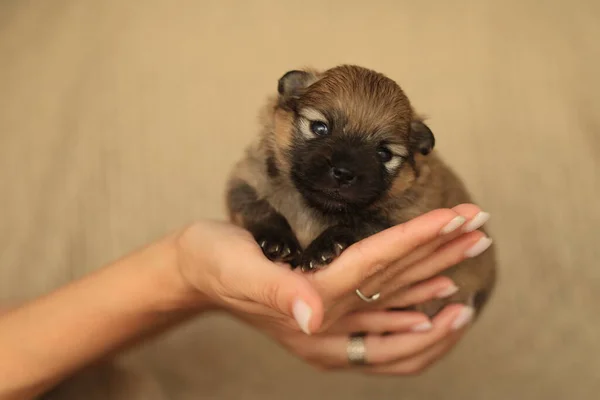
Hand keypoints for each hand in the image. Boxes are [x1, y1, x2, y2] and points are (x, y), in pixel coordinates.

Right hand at [174, 204, 490, 335]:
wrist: (196, 275)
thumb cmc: (212, 261)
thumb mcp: (235, 269)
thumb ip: (275, 290)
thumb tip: (311, 316)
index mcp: (313, 298)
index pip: (379, 264)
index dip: (420, 238)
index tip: (457, 215)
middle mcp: (329, 320)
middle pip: (399, 286)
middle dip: (444, 255)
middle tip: (482, 229)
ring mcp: (330, 327)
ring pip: (397, 306)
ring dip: (437, 280)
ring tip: (470, 259)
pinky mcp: (327, 321)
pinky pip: (382, 326)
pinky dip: (414, 313)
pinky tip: (436, 301)